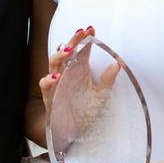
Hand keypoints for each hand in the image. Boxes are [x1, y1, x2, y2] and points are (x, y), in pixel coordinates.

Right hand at [39, 27, 119, 154]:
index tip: (91, 29)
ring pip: (54, 63)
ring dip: (60, 55)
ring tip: (69, 50)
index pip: (81, 50)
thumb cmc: (85, 112)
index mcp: (80, 70)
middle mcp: (67, 73)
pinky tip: (56, 76)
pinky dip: (49, 79)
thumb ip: (107, 80)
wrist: (73, 133)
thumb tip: (118, 64)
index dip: (84, 39)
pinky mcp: (49, 95)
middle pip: (67, 51)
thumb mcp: (101, 96)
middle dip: (72, 40)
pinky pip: (45, 84)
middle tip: (81, 32)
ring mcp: (56, 82)